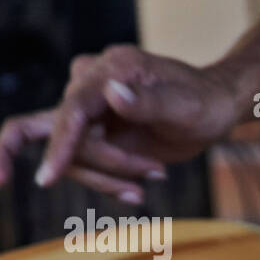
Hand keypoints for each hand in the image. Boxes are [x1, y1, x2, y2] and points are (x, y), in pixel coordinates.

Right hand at [0, 45, 243, 202]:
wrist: (213, 108)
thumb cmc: (204, 102)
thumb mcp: (186, 105)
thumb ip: (149, 102)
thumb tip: (112, 94)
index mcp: (111, 69)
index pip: (72, 109)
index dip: (59, 144)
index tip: (46, 179)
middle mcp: (90, 84)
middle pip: (64, 135)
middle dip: (102, 167)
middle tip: (144, 185)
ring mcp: (87, 108)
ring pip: (73, 156)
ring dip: (112, 177)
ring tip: (157, 174)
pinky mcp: (92, 131)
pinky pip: (82, 164)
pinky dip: (108, 182)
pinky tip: (137, 190)